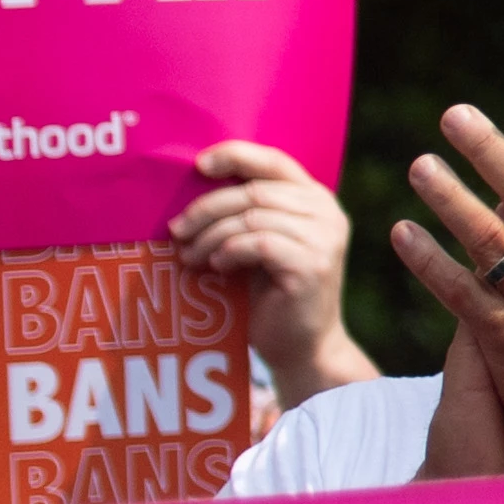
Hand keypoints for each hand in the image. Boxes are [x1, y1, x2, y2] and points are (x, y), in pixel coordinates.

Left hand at [169, 142, 371, 394]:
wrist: (302, 347)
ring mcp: (324, 239)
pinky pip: (258, 243)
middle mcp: (327, 213)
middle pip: (255, 191)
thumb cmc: (272, 295)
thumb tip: (194, 190)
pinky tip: (217, 268)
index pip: (276, 162)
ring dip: (211, 236)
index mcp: (316, 200)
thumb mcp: (261, 244)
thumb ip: (247, 215)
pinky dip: (229, 252)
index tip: (198, 165)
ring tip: (190, 257)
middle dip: (208, 208)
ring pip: (252, 217)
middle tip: (176, 230)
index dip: (236, 156)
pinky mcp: (312, 266)